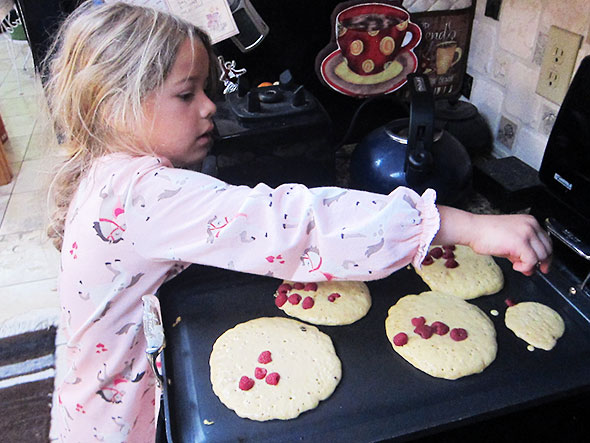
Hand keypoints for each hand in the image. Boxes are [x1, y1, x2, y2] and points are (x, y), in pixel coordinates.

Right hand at [435, 207, 551, 275]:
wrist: (472, 229)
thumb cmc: (485, 233)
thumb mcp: (508, 239)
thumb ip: (521, 251)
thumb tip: (529, 265)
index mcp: (529, 221)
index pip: (546, 240)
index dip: (545, 255)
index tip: (543, 264)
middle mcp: (531, 225)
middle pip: (547, 248)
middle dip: (542, 262)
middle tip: (531, 270)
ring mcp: (527, 233)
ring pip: (542, 255)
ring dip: (531, 265)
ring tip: (518, 266)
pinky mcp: (521, 243)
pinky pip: (532, 261)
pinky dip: (525, 267)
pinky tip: (516, 266)